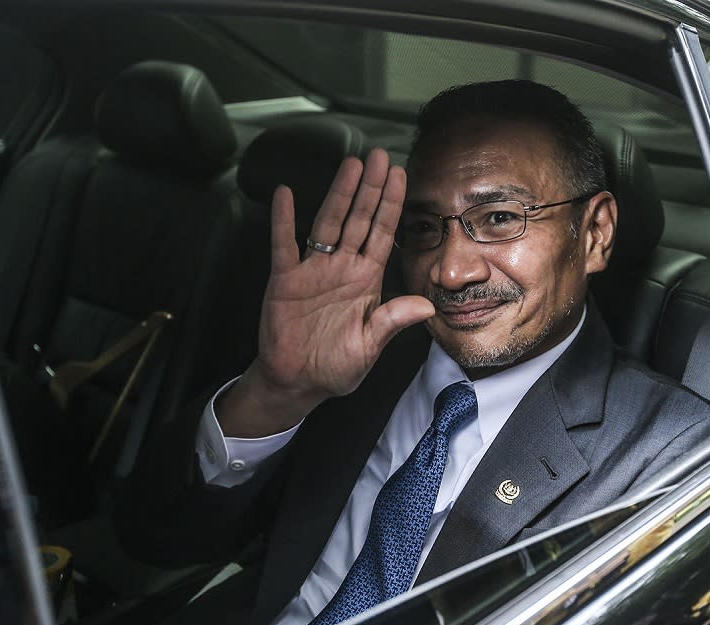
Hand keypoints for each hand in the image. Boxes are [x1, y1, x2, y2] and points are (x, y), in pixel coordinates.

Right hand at [217, 148, 434, 436]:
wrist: (297, 382)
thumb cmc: (334, 367)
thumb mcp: (369, 346)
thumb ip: (393, 321)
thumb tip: (426, 305)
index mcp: (366, 281)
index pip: (383, 235)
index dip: (391, 205)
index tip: (400, 176)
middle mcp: (341, 268)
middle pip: (359, 219)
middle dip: (370, 188)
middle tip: (379, 156)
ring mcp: (313, 270)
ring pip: (328, 223)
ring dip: (339, 194)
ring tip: (350, 165)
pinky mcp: (285, 280)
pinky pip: (284, 245)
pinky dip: (283, 220)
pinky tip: (285, 195)